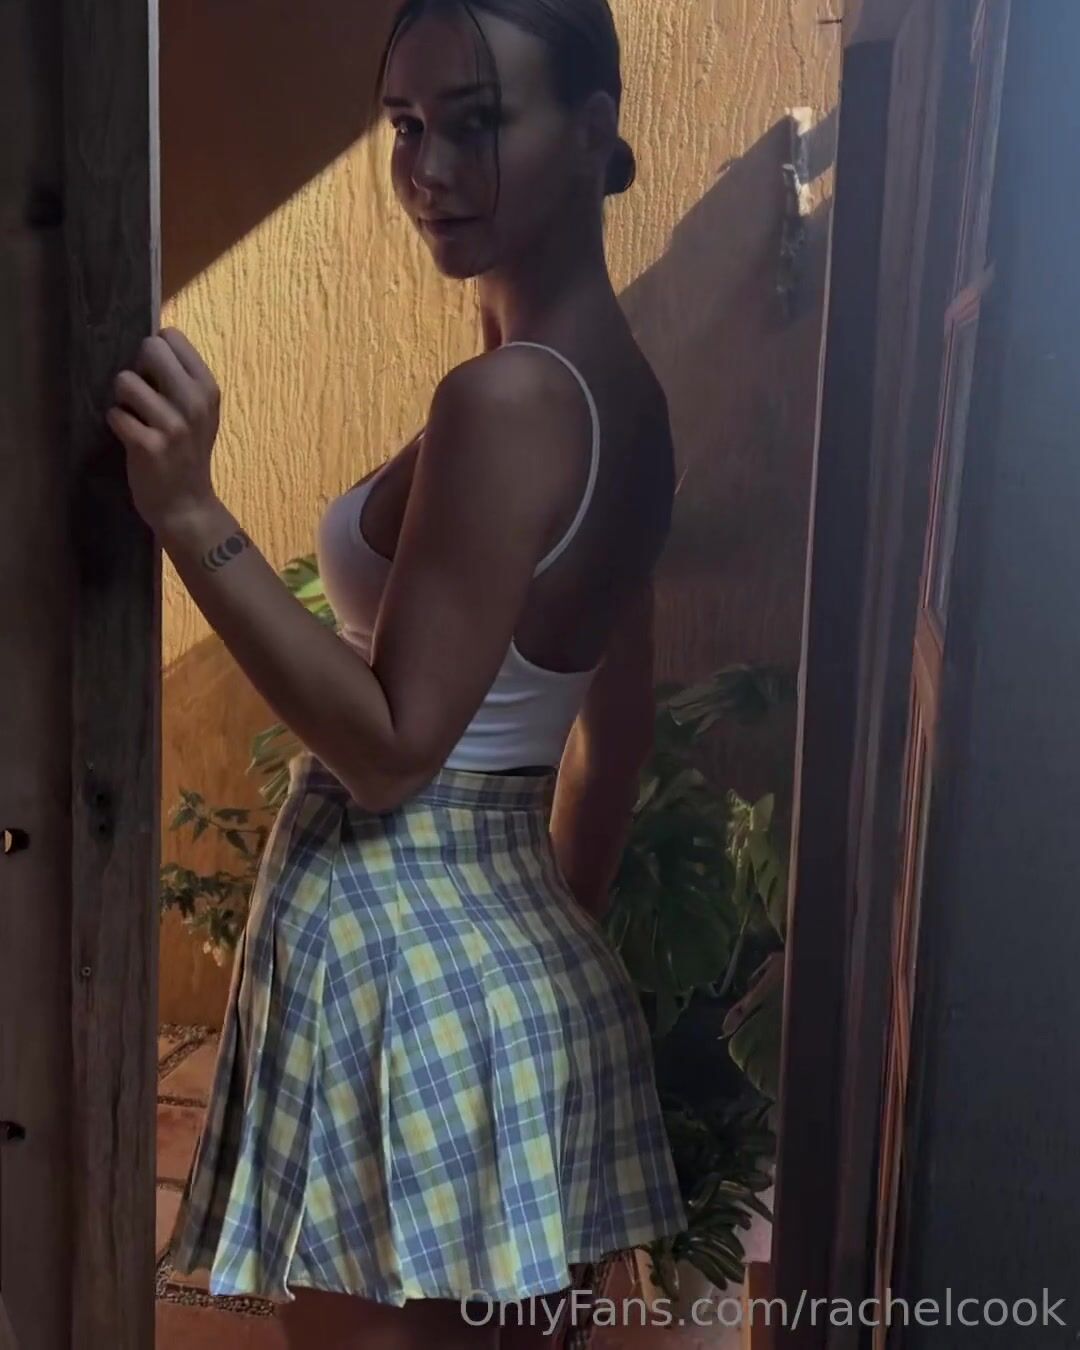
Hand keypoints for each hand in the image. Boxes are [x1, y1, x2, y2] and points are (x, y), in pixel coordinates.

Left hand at [106, 328, 221, 532]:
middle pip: (150, 348)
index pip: (172, 337)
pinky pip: (115, 414)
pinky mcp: (148, 445)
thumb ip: (181, 381)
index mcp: (208, 389)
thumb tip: (147, 346)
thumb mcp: (199, 414)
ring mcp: (173, 425)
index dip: (157, 352)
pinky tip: (132, 438)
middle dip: (138, 369)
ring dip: (124, 400)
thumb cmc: (188, 454)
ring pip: (125, 381)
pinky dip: (118, 424)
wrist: (187, 505)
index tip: (158, 377)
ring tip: (138, 419)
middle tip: (144, 397)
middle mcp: (194, 402)